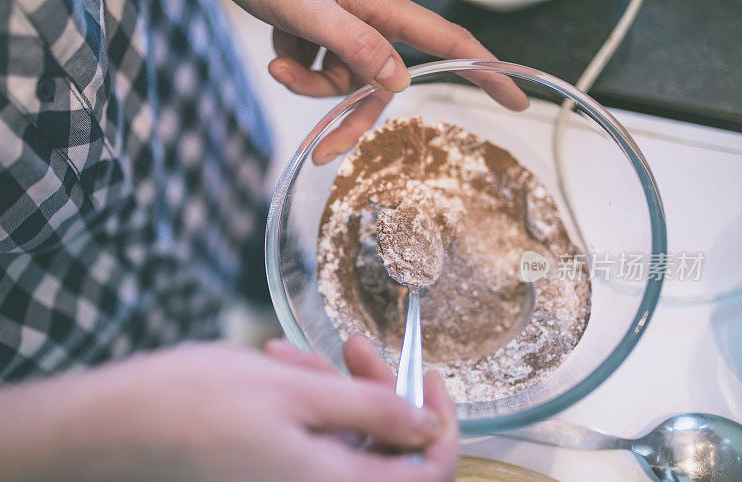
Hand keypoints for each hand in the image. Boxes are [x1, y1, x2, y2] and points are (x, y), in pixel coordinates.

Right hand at [114, 337, 457, 481]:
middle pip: (386, 453)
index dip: (441, 422)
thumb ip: (375, 411)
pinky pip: (311, 450)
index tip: (426, 375)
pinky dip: (305, 410)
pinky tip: (278, 372)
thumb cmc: (200, 403)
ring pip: (345, 445)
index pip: (432, 472)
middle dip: (377, 393)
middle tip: (352, 345)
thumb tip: (427, 426)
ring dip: (332, 394)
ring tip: (293, 353)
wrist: (115, 427)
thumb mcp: (300, 391)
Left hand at [234, 0, 528, 163]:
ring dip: (309, 86)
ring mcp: (347, 29)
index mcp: (384, 9)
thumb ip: (357, 45)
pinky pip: (319, 68)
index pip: (448, 43)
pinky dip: (296, 66)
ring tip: (279, 64)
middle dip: (347, 119)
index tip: (516, 98)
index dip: (486, 71)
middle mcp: (372, 21)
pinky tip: (279, 43)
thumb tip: (398, 83)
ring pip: (343, 82)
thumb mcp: (312, 10)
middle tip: (320, 153)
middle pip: (380, 87)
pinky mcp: (323, 34)